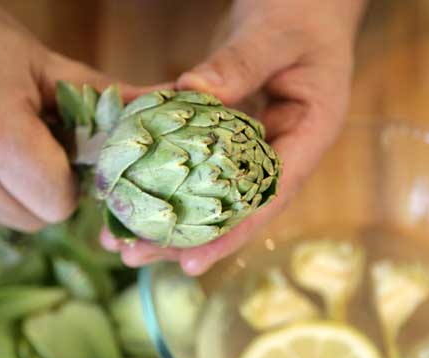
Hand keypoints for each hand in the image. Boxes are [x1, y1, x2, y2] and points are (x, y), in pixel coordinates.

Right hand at [0, 0, 115, 229]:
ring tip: (0, 150)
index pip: (57, 203)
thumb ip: (104, 94)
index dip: (70, 183)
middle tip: (33, 150)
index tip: (64, 155)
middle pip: (33, 220)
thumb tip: (161, 102)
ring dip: (14, 196)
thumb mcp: (43, 62)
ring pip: (2, 222)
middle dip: (45, 192)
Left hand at [101, 0, 367, 274]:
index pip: (271, 194)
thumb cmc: (303, 11)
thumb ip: (242, 62)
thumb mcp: (276, 33)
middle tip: (135, 256)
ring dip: (168, 216)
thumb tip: (192, 92)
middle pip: (235, 206)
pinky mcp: (227, 132)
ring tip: (120, 240)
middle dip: (186, 237)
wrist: (304, 1)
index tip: (192, 261)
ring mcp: (252, 142)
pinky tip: (127, 192)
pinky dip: (164, 176)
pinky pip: (196, 160)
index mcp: (308, 135)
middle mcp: (281, 148)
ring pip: (212, 191)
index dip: (233, 232)